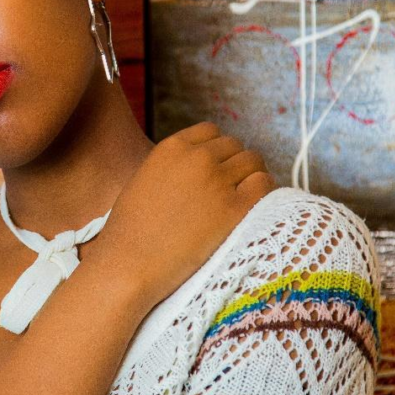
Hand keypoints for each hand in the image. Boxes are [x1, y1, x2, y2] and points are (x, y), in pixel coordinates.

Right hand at [85, 121, 276, 313]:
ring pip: (253, 161)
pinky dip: (263, 191)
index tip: (217, 168)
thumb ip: (171, 167)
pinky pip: (264, 185)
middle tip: (232, 187)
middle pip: (235, 145)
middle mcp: (198, 157)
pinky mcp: (235, 208)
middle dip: (235, 163)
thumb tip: (193, 168)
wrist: (131, 263)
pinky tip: (254, 207)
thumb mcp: (144, 180)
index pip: (211, 131)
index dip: (217, 150)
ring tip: (244, 197)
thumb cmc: (130, 231)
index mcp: (172, 148)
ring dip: (251, 176)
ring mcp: (218, 181)